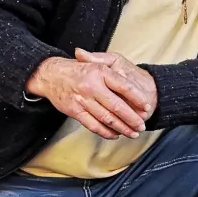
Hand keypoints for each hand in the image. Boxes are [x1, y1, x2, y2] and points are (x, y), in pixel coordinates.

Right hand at [26, 56, 148, 139]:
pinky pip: (93, 125)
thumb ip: (113, 69)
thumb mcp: (95, 62)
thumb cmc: (77, 70)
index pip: (124, 87)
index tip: (147, 107)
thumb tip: (132, 82)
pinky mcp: (75, 111)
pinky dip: (105, 132)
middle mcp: (92, 86)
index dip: (137, 98)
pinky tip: (115, 134)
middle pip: (117, 106)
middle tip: (142, 126)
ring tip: (132, 133)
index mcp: (100, 72)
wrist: (50, 74)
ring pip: (107, 118)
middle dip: (132, 119)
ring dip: (122, 128)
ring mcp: (83, 99)